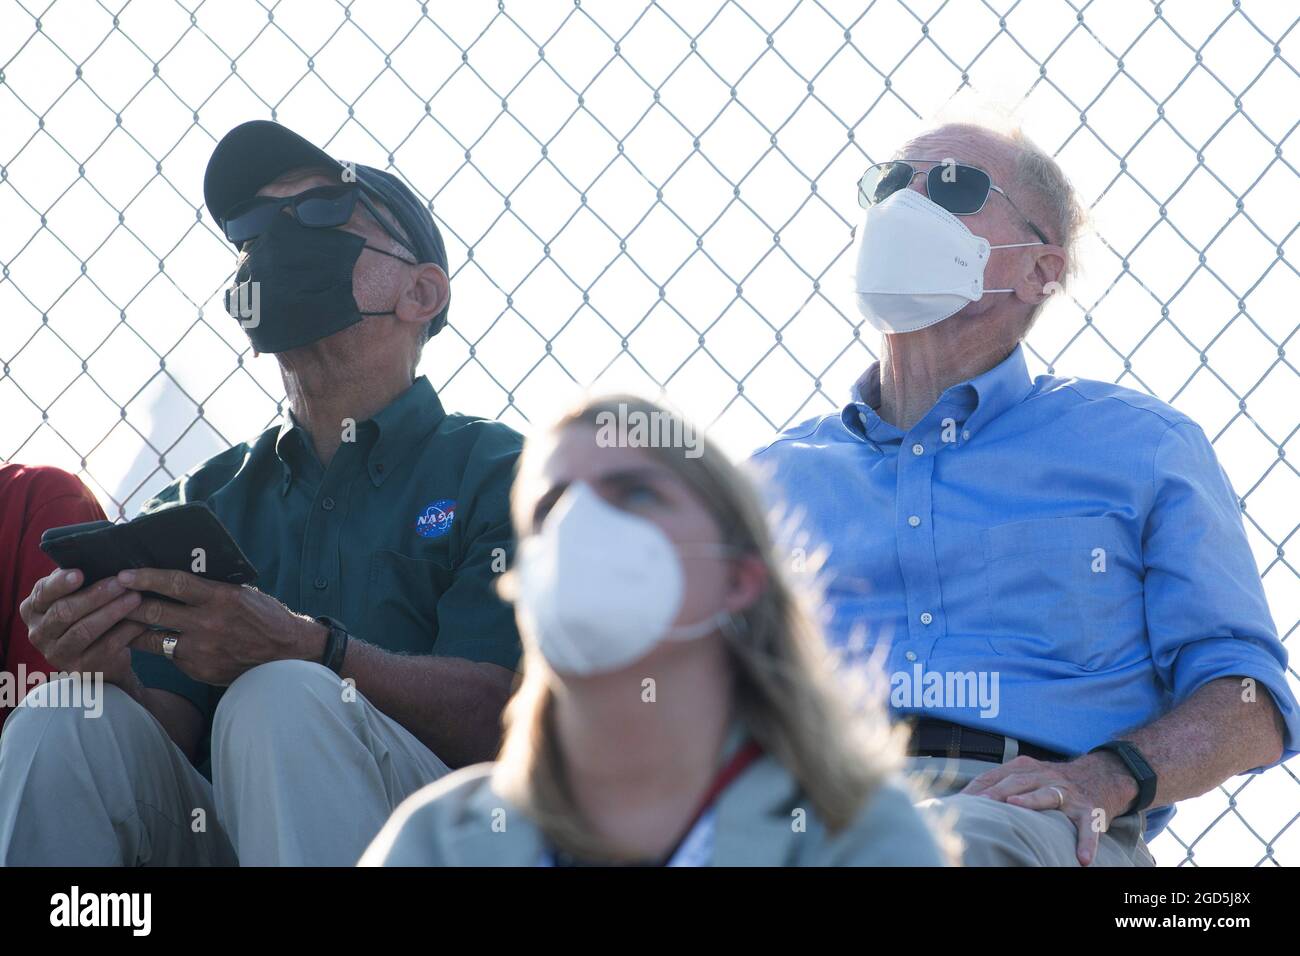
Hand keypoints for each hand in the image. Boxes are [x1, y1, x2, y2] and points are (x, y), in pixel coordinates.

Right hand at [18, 569, 146, 694]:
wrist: (103, 658)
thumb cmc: (89, 615)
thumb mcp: (78, 596)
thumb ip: (80, 580)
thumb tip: (100, 556)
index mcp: (33, 609)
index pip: (43, 593)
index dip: (61, 583)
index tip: (80, 573)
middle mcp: (39, 633)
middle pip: (64, 612)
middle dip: (96, 595)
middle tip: (121, 582)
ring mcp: (58, 654)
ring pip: (84, 630)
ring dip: (112, 611)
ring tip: (135, 597)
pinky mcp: (82, 668)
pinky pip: (106, 646)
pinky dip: (126, 630)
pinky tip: (142, 620)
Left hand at [119, 568, 326, 685]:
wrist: (287, 654)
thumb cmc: (265, 618)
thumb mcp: (241, 595)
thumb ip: (210, 590)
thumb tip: (175, 579)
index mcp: (221, 598)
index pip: (174, 583)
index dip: (146, 577)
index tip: (125, 574)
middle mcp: (208, 624)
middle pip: (154, 612)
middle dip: (127, 604)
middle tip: (110, 596)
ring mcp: (201, 649)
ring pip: (152, 639)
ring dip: (135, 629)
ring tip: (122, 621)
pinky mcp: (199, 669)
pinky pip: (170, 656)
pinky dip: (163, 648)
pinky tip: (159, 642)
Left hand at [959, 753, 1138, 865]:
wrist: (1101, 775)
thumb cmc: (1052, 782)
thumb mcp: (1027, 775)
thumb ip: (999, 783)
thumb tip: (962, 802)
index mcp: (1026, 768)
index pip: (996, 775)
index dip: (978, 788)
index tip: (960, 802)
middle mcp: (1046, 776)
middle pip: (1018, 781)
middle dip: (997, 791)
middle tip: (979, 804)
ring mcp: (1068, 792)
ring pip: (1049, 794)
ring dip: (1032, 800)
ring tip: (1016, 808)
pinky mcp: (1090, 809)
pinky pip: (1088, 826)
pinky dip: (1087, 841)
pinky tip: (1083, 858)